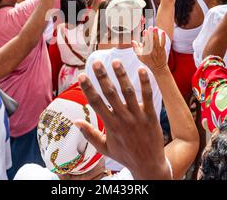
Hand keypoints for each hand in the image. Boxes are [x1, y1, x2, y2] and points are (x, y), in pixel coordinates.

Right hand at [76, 61, 171, 179]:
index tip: (81, 75)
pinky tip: (141, 70)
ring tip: (115, 61)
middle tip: (96, 62)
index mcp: (110, 125)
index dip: (88, 88)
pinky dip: (145, 83)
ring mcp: (137, 117)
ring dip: (121, 76)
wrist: (148, 165)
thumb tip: (75, 121)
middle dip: (102, 77)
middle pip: (110, 94)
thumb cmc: (125, 155)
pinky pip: (147, 97)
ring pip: (127, 92)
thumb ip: (89, 134)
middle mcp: (122, 119)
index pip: (95, 103)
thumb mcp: (104, 148)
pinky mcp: (151, 116)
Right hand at [132, 26, 166, 71]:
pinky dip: (163, 38)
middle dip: (151, 34)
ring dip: (156, 34)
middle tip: (151, 27)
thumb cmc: (148, 60)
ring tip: (156, 28)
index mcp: (146, 51)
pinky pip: (163, 43)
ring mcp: (158, 49)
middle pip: (151, 40)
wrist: (158, 67)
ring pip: (157, 41)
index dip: (145, 37)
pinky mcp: (162, 49)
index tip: (145, 31)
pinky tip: (163, 32)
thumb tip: (132, 41)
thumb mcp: (140, 56)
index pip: (145, 42)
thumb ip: (136, 48)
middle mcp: (152, 50)